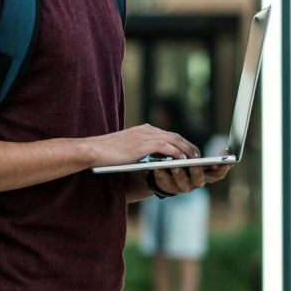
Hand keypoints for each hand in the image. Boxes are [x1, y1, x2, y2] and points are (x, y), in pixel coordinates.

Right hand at [84, 124, 200, 167]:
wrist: (92, 151)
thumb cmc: (107, 154)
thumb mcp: (127, 150)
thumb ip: (141, 150)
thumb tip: (152, 160)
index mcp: (143, 130)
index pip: (168, 134)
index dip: (181, 142)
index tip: (190, 150)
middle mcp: (146, 130)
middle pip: (174, 136)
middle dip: (188, 145)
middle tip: (198, 155)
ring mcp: (144, 136)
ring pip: (173, 140)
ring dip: (186, 149)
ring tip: (195, 159)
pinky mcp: (141, 144)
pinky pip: (165, 147)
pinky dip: (176, 152)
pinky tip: (183, 160)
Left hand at [152, 163, 231, 194]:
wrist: (165, 174)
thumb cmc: (184, 163)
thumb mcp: (194, 159)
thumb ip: (199, 155)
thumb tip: (213, 151)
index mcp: (206, 175)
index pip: (218, 174)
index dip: (222, 169)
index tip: (223, 161)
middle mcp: (196, 182)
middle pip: (199, 179)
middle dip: (197, 171)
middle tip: (194, 164)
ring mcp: (183, 187)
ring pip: (182, 182)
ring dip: (179, 174)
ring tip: (174, 166)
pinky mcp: (168, 188)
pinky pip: (165, 183)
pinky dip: (162, 175)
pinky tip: (158, 168)